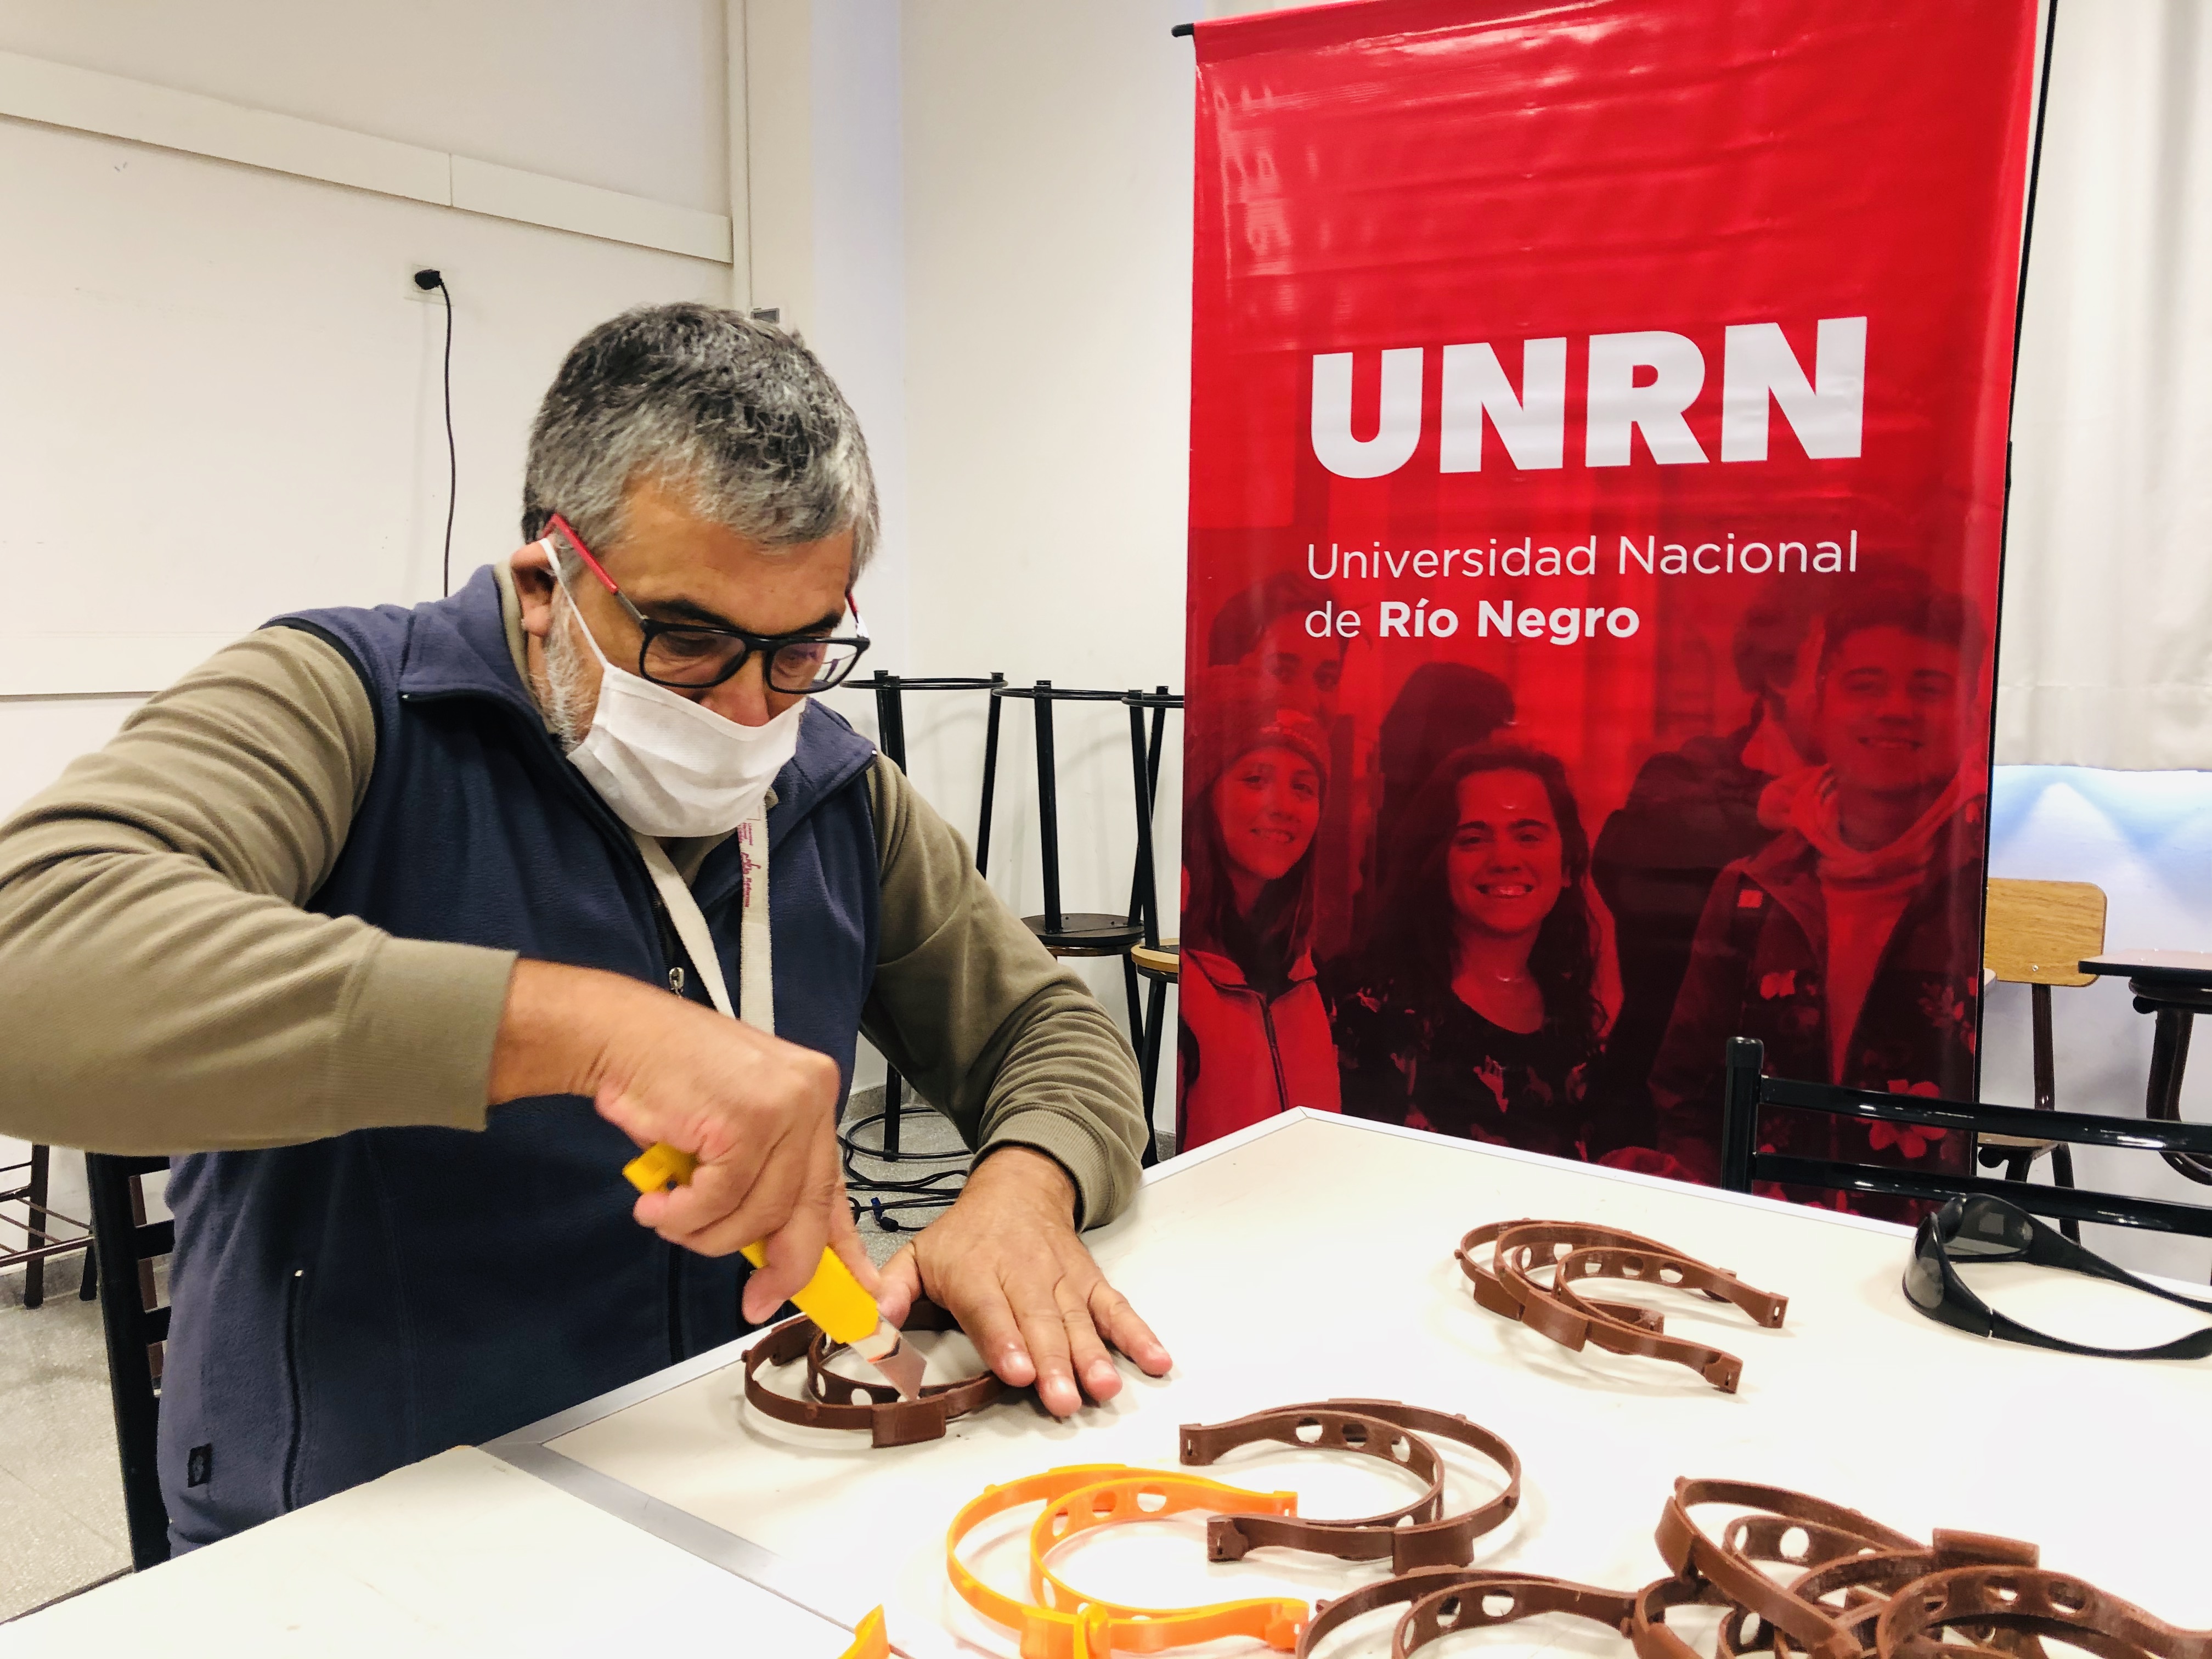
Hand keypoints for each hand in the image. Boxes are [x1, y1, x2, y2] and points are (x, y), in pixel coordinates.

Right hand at [488, 959, 874, 1322]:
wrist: (619, 1034)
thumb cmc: (667, 1080)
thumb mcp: (732, 1128)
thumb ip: (761, 1180)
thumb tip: (778, 1252)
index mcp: (814, 1096)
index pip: (836, 1187)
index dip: (844, 1249)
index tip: (855, 1290)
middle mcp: (811, 1098)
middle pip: (808, 1211)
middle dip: (783, 1268)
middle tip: (757, 1301)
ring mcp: (783, 1107)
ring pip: (758, 1215)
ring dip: (704, 1233)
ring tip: (668, 1215)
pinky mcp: (746, 1121)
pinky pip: (718, 1202)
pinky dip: (681, 1216)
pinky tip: (656, 1203)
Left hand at [877, 1146, 1170, 1416]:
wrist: (1019, 1186)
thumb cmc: (965, 1235)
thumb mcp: (918, 1253)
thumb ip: (890, 1290)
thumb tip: (868, 1325)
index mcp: (976, 1271)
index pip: (990, 1308)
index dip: (1004, 1339)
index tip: (1017, 1370)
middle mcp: (1023, 1274)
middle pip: (1041, 1321)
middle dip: (1054, 1361)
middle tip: (1062, 1399)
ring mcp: (1062, 1279)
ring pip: (1080, 1319)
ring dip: (1095, 1355)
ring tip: (1104, 1389)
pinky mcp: (1090, 1282)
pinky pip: (1117, 1307)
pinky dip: (1138, 1333)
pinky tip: (1154, 1360)